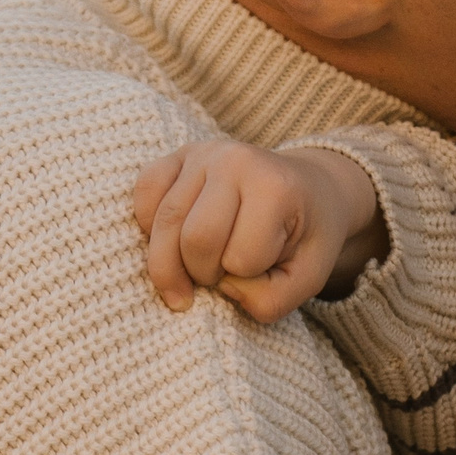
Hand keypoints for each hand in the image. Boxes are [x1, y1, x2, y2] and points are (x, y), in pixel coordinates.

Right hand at [133, 141, 386, 322]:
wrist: (311, 189)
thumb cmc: (305, 237)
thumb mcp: (307, 278)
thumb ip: (271, 301)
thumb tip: (219, 287)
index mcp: (276, 187)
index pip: (241, 257)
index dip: (247, 277)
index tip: (262, 267)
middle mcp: (236, 160)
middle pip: (194, 239)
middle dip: (204, 274)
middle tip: (223, 273)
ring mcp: (203, 153)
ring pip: (163, 222)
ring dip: (173, 260)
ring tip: (196, 268)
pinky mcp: (178, 155)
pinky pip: (144, 193)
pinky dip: (148, 227)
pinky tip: (172, 240)